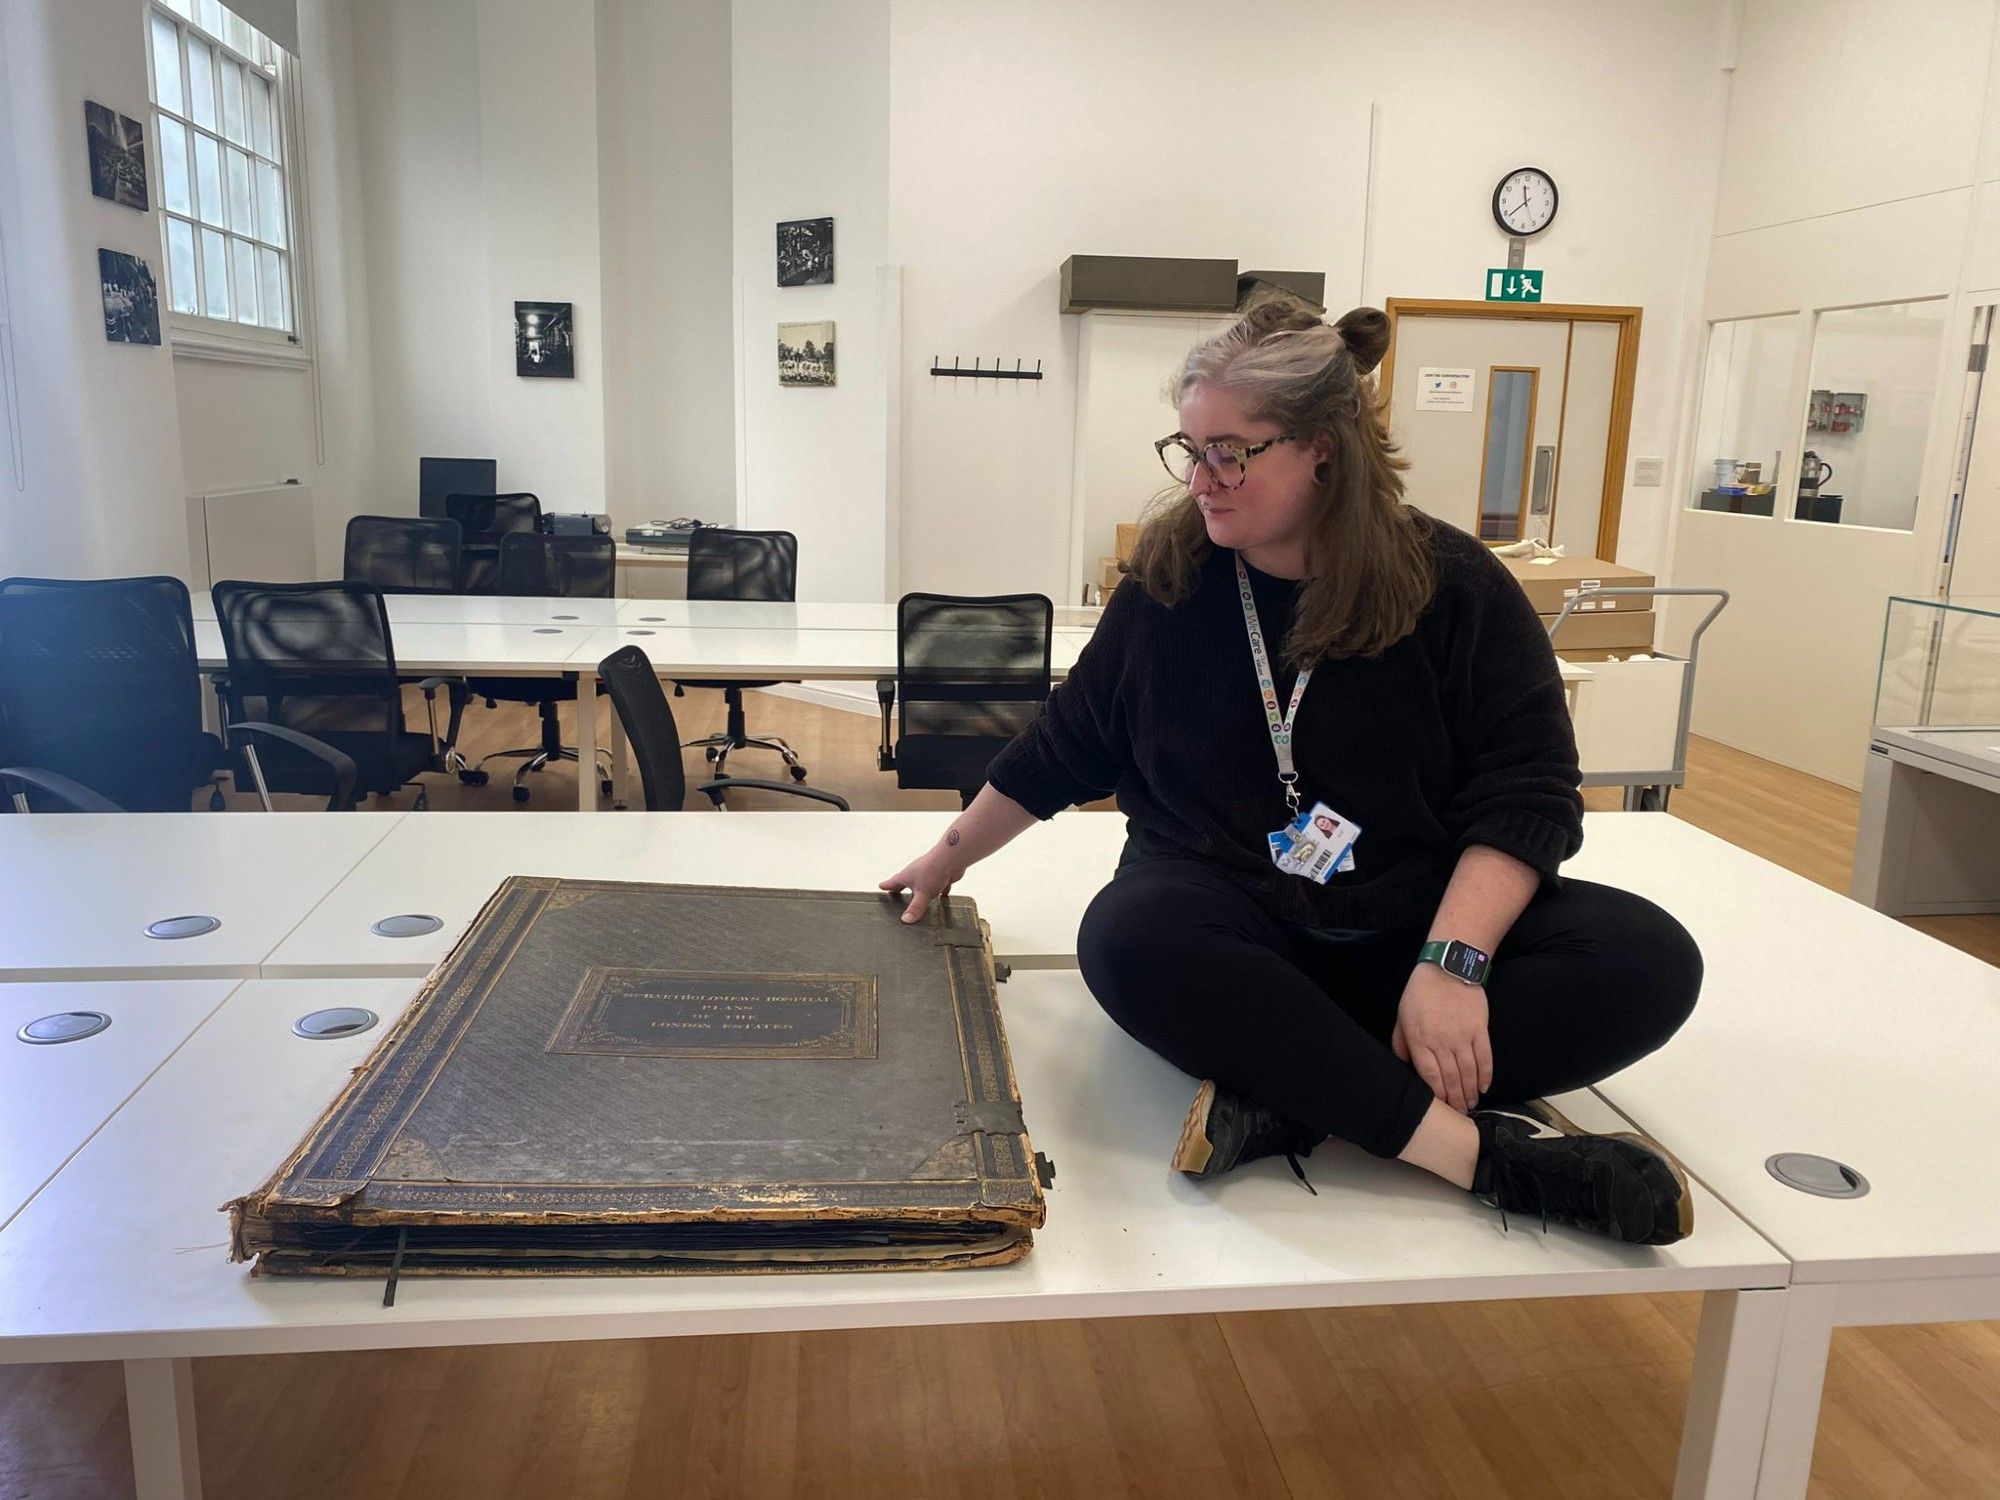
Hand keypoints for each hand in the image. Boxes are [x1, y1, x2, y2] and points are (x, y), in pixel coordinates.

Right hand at [878, 841, 967, 923]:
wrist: (951, 857)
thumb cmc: (932, 871)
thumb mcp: (922, 894)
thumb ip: (915, 908)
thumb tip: (906, 920)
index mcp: (907, 876)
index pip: (893, 882)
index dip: (886, 885)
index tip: (881, 886)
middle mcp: (916, 873)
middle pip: (905, 881)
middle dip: (900, 887)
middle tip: (895, 890)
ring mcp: (928, 872)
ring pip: (922, 883)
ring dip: (919, 889)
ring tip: (918, 896)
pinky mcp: (941, 874)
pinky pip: (939, 884)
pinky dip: (940, 890)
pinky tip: (943, 895)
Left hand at [1391, 963, 1492, 1113]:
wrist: (1447, 968)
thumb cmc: (1420, 994)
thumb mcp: (1402, 1018)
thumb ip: (1401, 1045)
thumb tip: (1405, 1068)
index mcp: (1420, 1040)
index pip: (1430, 1076)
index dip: (1437, 1095)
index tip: (1442, 1107)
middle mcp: (1442, 1042)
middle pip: (1451, 1079)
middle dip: (1456, 1100)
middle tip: (1461, 1113)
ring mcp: (1463, 1036)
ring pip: (1469, 1072)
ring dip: (1471, 1092)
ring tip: (1472, 1105)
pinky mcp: (1480, 1029)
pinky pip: (1485, 1057)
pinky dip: (1486, 1075)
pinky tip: (1484, 1087)